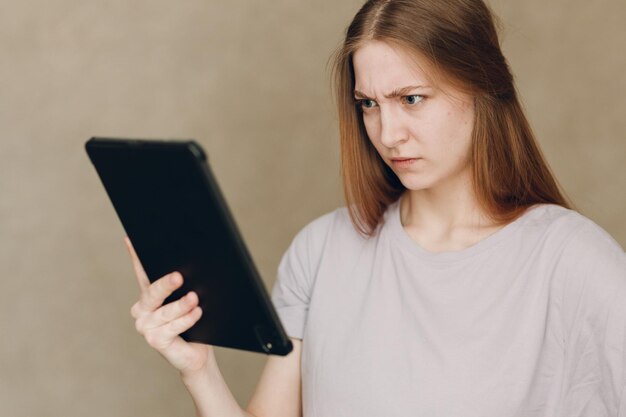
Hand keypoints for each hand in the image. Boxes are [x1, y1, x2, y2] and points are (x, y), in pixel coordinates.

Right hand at [125, 237, 214, 375]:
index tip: (131, 239)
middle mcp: (142, 309)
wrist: (196, 352)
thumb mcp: (190, 300)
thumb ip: (186, 285)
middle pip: (152, 292)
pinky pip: (172, 327)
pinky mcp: (154, 340)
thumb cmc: (194, 322)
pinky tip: (197, 313)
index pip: (142, 271)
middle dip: (166, 284)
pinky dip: (186, 319)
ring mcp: (145, 325)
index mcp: (149, 295)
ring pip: (165, 311)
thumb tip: (193, 265)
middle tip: (178, 276)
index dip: (136, 255)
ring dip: (181, 305)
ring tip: (194, 298)